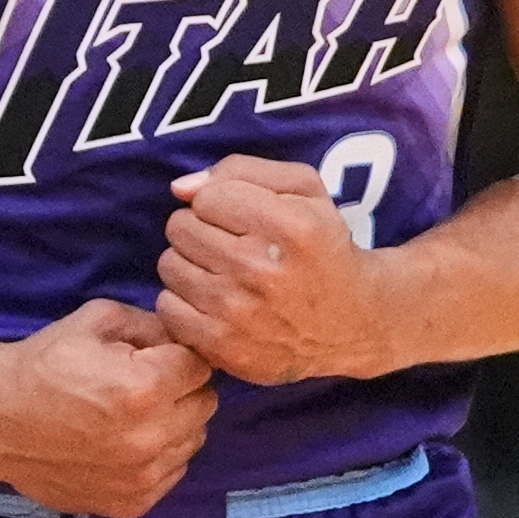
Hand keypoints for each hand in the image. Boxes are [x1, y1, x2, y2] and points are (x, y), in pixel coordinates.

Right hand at [0, 300, 213, 517]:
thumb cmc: (42, 363)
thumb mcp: (96, 320)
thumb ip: (152, 325)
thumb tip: (185, 341)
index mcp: (144, 388)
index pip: (200, 366)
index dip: (177, 356)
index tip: (153, 358)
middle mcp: (150, 438)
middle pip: (205, 405)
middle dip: (181, 390)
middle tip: (143, 386)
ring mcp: (142, 477)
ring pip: (193, 441)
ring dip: (173, 425)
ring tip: (132, 417)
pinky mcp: (131, 503)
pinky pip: (171, 474)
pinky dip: (157, 458)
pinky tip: (123, 444)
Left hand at [158, 157, 400, 383]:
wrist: (350, 324)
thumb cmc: (320, 246)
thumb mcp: (303, 190)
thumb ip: (242, 170)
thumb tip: (181, 187)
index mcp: (290, 226)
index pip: (207, 197)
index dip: (219, 202)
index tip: (240, 218)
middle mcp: (262, 270)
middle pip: (181, 228)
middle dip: (201, 230)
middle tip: (230, 245)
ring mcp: (239, 312)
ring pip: (170, 265)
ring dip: (190, 264)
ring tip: (223, 272)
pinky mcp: (222, 346)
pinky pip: (167, 307)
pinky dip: (184, 302)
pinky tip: (213, 301)